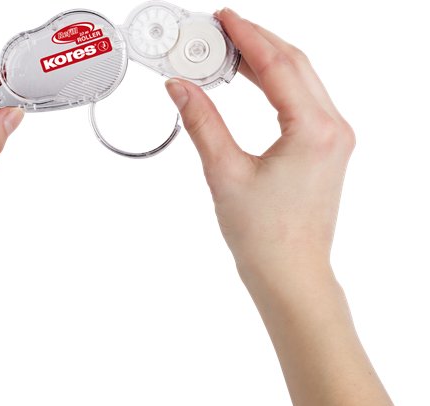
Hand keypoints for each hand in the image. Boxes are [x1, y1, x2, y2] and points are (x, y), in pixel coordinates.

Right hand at [166, 8, 353, 277]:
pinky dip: (277, 83)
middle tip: (219, 30)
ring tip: (229, 51)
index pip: (278, 65)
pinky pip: (303, 100)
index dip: (247, 37)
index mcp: (313, 131)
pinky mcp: (326, 149)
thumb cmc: (264, 236)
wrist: (290, 273)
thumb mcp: (224, 173)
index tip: (222, 19)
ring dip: (267, 60)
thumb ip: (201, 122)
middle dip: (257, 41)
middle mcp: (332, 128)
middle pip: (296, 64)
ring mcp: (333, 138)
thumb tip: (179, 87)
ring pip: (302, 80)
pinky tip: (252, 80)